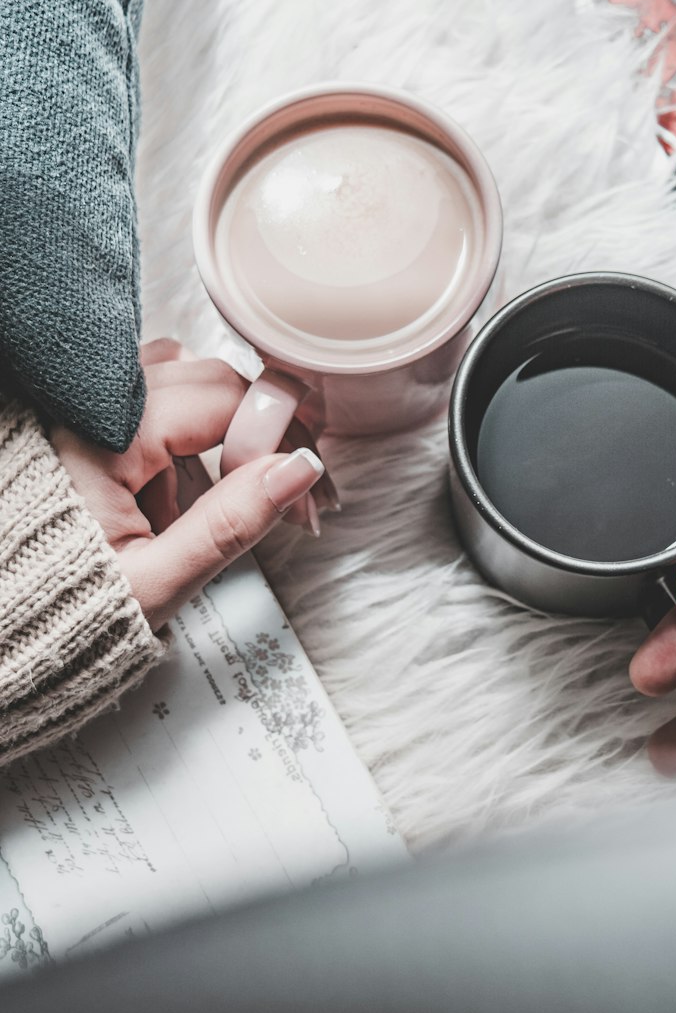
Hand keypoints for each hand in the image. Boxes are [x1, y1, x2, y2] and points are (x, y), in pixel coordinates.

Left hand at [50, 343, 336, 631]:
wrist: (3, 632)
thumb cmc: (59, 613)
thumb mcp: (154, 582)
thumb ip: (228, 524)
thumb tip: (298, 470)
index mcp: (104, 438)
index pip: (223, 397)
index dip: (279, 436)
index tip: (308, 485)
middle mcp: (94, 408)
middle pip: (211, 380)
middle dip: (263, 434)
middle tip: (295, 497)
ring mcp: (91, 413)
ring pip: (186, 385)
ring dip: (223, 436)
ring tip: (225, 506)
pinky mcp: (91, 430)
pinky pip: (156, 411)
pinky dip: (185, 449)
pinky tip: (181, 505)